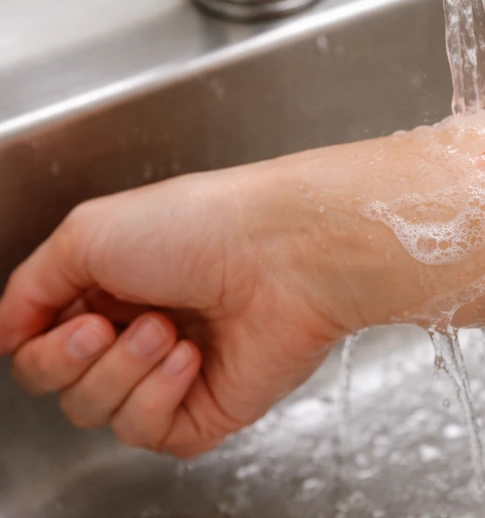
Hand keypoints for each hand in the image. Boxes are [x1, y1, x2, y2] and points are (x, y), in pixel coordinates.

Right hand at [0, 165, 356, 457]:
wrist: (282, 254)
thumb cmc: (202, 226)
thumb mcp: (88, 232)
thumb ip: (30, 286)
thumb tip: (5, 331)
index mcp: (111, 286)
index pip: (39, 344)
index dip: (42, 343)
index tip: (72, 317)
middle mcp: (138, 329)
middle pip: (58, 384)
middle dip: (74, 358)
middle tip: (111, 324)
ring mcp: (172, 374)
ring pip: (94, 412)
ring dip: (122, 371)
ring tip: (169, 328)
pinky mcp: (205, 410)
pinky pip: (146, 433)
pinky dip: (157, 396)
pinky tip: (193, 358)